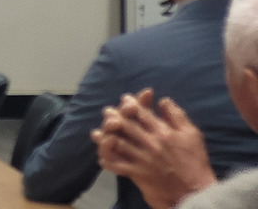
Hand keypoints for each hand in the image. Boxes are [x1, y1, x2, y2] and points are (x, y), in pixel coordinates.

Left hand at [91, 90, 215, 208]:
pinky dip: (108, 161)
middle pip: (126, 125)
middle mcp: (151, 144)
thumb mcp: (192, 135)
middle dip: (113, 116)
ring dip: (106, 137)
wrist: (195, 192)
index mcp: (164, 133)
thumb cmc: (195, 163)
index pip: (141, 113)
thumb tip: (163, 100)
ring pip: (118, 144)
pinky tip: (103, 158)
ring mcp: (143, 159)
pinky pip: (118, 166)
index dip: (130, 103)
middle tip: (107, 112)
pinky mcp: (138, 174)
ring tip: (98, 132)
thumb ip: (177, 116)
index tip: (125, 100)